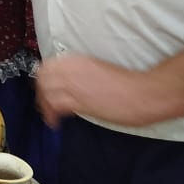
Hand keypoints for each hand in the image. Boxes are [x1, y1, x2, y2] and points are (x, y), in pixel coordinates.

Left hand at [35, 55, 166, 128]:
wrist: (143, 93)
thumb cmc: (127, 83)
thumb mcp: (98, 70)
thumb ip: (80, 74)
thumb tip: (70, 84)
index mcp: (77, 60)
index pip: (47, 66)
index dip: (43, 79)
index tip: (45, 88)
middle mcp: (71, 69)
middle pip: (42, 78)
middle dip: (40, 91)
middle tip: (44, 104)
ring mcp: (74, 84)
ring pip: (45, 92)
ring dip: (43, 104)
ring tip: (48, 115)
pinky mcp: (79, 101)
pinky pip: (55, 106)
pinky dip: (51, 115)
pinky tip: (54, 123)